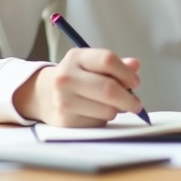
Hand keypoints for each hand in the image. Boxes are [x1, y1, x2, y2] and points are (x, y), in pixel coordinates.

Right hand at [12, 48, 142, 126]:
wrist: (43, 94)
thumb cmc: (76, 78)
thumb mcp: (92, 65)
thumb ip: (115, 65)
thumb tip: (135, 65)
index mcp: (76, 57)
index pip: (107, 60)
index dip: (126, 73)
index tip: (134, 82)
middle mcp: (67, 77)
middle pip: (109, 89)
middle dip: (129, 99)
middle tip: (136, 104)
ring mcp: (64, 100)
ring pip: (107, 109)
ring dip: (116, 110)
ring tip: (111, 106)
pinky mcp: (66, 120)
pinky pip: (98, 122)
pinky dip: (104, 119)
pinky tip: (96, 113)